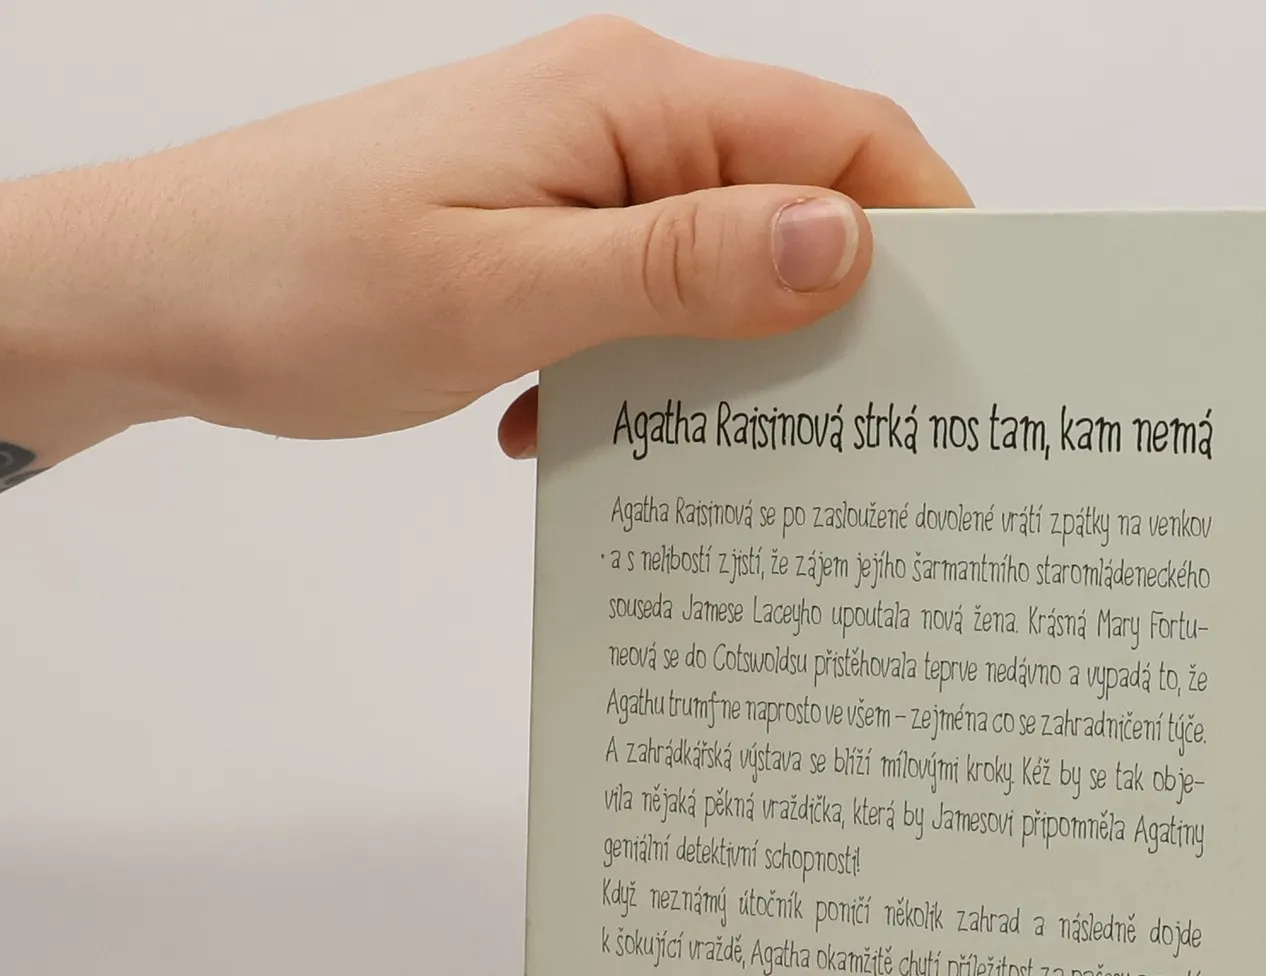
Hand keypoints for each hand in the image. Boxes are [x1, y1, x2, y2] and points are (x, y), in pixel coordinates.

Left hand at [0, 16, 967, 473]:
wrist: (155, 296)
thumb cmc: (298, 278)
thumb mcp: (508, 289)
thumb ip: (682, 268)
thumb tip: (840, 244)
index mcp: (633, 100)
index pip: (845, 139)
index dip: (929, 232)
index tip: (968, 342)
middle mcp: (622, 120)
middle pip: (799, 202)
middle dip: (841, 314)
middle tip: (862, 430)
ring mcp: (584, 175)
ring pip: (728, 263)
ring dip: (734, 356)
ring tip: (708, 445)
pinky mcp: (548, 232)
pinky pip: (654, 297)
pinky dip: (652, 369)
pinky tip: (589, 427)